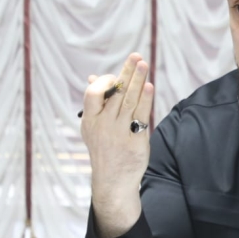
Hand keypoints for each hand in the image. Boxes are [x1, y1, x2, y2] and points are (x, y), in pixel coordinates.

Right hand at [81, 52, 154, 237]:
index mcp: (90, 120)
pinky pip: (141, 116)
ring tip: (144, 64)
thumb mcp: (93, 127)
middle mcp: (103, 125)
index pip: (93, 94)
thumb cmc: (104, 149)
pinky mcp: (135, 140)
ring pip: (129, 101)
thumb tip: (93, 76)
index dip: (105, 81)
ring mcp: (119, 133)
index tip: (116, 75)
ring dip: (138, 81)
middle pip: (116, 94)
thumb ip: (96, 103)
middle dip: (127, 73)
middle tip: (137, 56)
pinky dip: (145, 100)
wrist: (113, 181)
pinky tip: (149, 86)